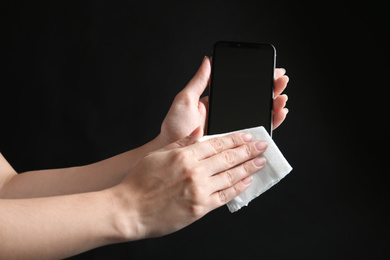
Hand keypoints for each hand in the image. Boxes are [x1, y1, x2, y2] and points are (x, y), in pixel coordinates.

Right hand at [112, 127, 267, 239]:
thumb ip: (181, 142)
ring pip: (230, 176)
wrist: (130, 210)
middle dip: (249, 150)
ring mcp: (199, 190)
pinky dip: (238, 188)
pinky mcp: (200, 208)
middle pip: (228, 157)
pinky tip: (247, 182)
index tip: (248, 136)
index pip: (217, 143)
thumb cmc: (140, 182)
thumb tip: (199, 131)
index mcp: (184, 155)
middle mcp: (195, 171)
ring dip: (248, 167)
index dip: (235, 139)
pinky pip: (224, 196)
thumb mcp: (158, 155)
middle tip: (263, 145)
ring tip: (260, 161)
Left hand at [160, 56, 289, 145]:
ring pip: (260, 114)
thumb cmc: (174, 129)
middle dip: (271, 89)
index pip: (242, 87)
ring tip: (281, 96)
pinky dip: (271, 122)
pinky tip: (278, 113)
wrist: (174, 153)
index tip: (270, 70)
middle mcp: (228, 115)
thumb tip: (208, 60)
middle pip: (255, 99)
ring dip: (274, 104)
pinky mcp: (237, 143)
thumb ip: (198, 82)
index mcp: (217, 103)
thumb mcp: (185, 101)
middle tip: (281, 81)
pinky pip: (258, 132)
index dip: (258, 78)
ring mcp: (234, 129)